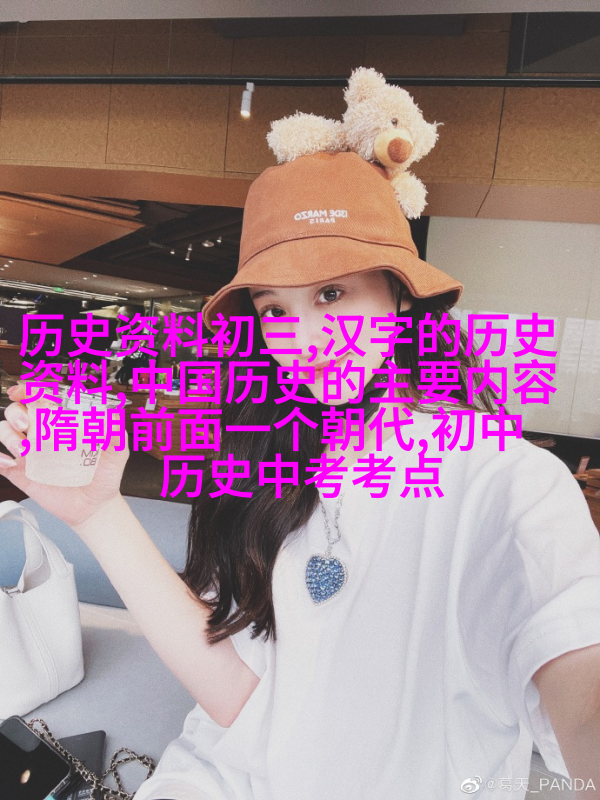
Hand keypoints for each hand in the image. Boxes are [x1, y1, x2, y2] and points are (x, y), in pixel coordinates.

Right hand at [0, 383, 129, 527]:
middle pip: (17, 411)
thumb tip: (115, 415)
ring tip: (25, 450)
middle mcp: (43, 434)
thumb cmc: (104, 476)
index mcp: (63, 423)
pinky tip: (10, 463)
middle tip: (27, 424)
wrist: (95, 507)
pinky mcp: (21, 472)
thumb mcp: (117, 453)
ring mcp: (30, 452)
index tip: (22, 391)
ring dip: (8, 435)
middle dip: (15, 412)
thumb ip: (116, 433)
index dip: (28, 391)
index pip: (41, 399)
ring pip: (4, 431)